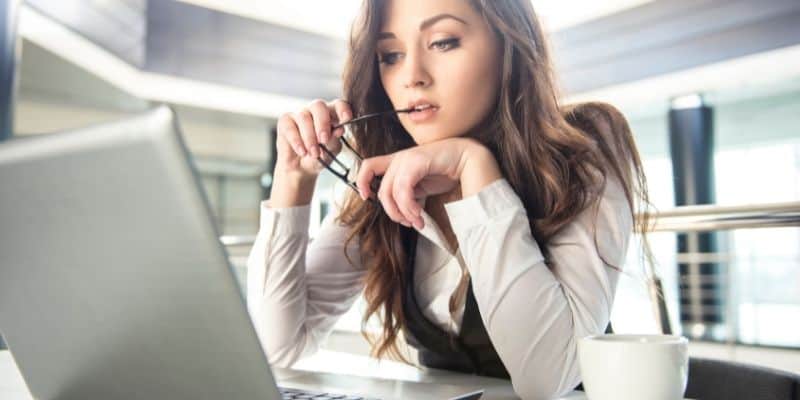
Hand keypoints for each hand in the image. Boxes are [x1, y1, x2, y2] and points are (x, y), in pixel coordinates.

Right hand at [275, 99, 352, 177]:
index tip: (347, 118)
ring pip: (304, 117)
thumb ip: (335, 139)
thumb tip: (339, 129)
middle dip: (322, 123)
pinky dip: (297, 141)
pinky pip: (290, 127)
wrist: (301, 169)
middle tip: (324, 140)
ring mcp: (299, 114)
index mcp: (331, 114)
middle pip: (318, 105)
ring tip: (314, 153)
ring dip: (310, 137)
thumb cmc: (320, 156)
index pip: (338, 104)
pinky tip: (302, 152)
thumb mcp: (331, 150)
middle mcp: (315, 111)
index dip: (342, 108)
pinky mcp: (285, 121)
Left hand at [355, 138, 481, 229]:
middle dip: (393, 212)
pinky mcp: (415, 162)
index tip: (366, 197)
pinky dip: (409, 206)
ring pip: (391, 193)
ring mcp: (406, 158)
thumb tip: (402, 214)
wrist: (466, 159)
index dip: (361, 181)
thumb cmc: (446, 171)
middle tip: (408, 223)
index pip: (368, 166)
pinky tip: (419, 214)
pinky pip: (403, 190)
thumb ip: (408, 195)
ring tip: (418, 221)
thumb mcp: (421, 185)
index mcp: (397, 162)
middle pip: (382, 191)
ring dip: (403, 213)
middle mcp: (398, 159)